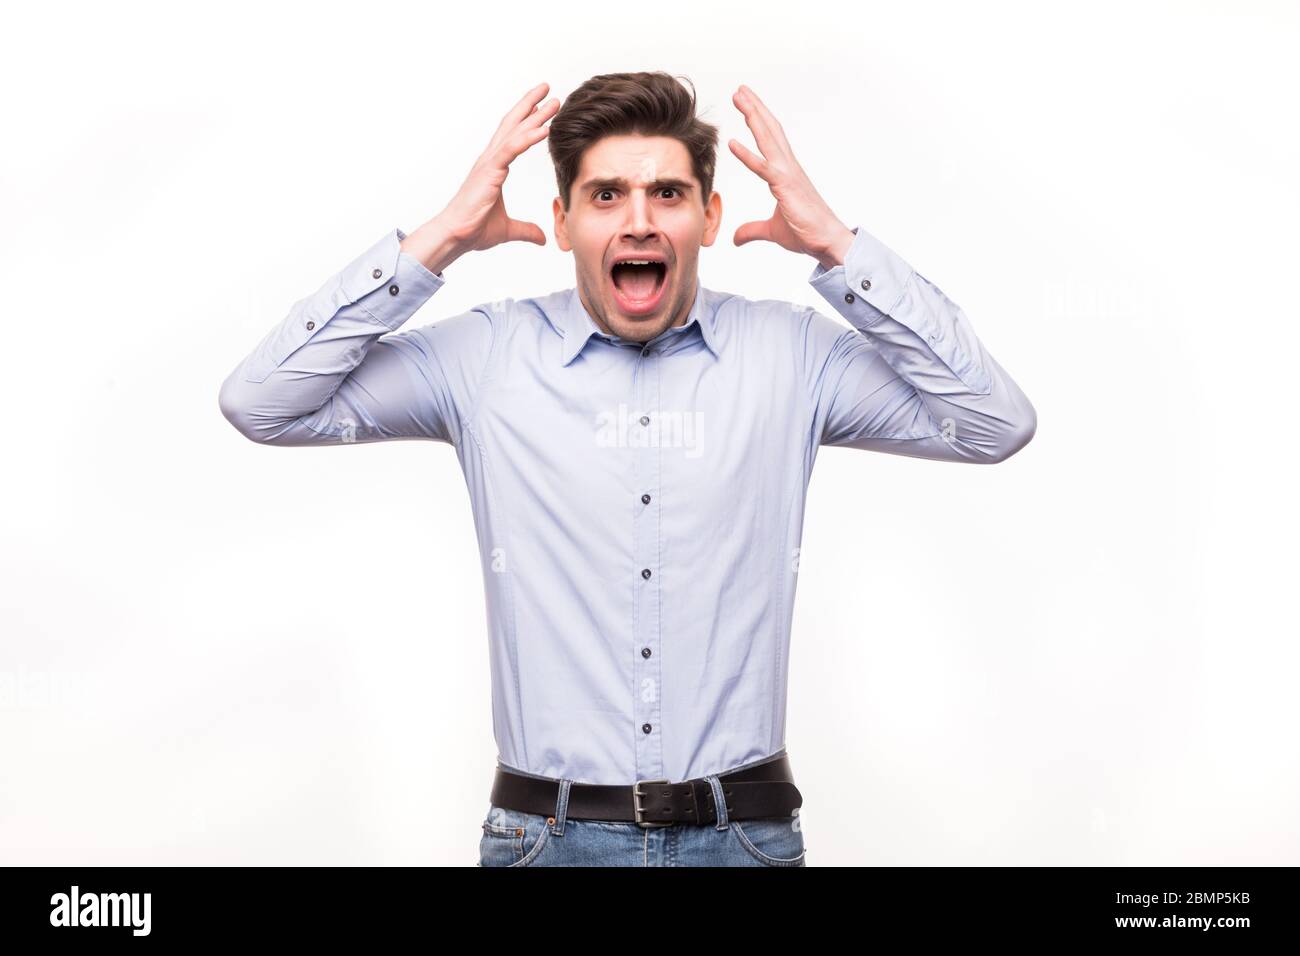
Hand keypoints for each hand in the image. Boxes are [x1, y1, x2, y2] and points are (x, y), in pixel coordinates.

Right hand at [403, 83, 558, 272]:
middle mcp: (490, 159)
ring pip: (514, 131)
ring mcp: (489, 163)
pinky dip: (528, 137)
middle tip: (549, 90)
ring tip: (553, 100)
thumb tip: (542, 238)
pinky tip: (543, 127)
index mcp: (493, 167)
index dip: (528, 120)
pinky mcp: (489, 171)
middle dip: (531, 106)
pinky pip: (511, 149)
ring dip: (534, 115)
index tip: (544, 107)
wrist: (455, 236)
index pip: (513, 137)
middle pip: (513, 125)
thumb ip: (526, 230)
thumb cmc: (473, 230)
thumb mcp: (508, 230)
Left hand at [728, 84, 853, 269]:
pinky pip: (763, 168)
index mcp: (786, 172)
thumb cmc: (806, 233)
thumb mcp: (772, 231)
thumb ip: (752, 230)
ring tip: (739, 97)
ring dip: (753, 116)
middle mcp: (788, 167)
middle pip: (769, 130)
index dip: (759, 120)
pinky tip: (731, 143)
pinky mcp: (785, 187)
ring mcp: (788, 174)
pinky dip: (747, 155)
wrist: (828, 241)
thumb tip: (735, 238)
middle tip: (740, 90)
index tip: (746, 104)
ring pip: (768, 138)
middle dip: (755, 108)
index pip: (771, 140)